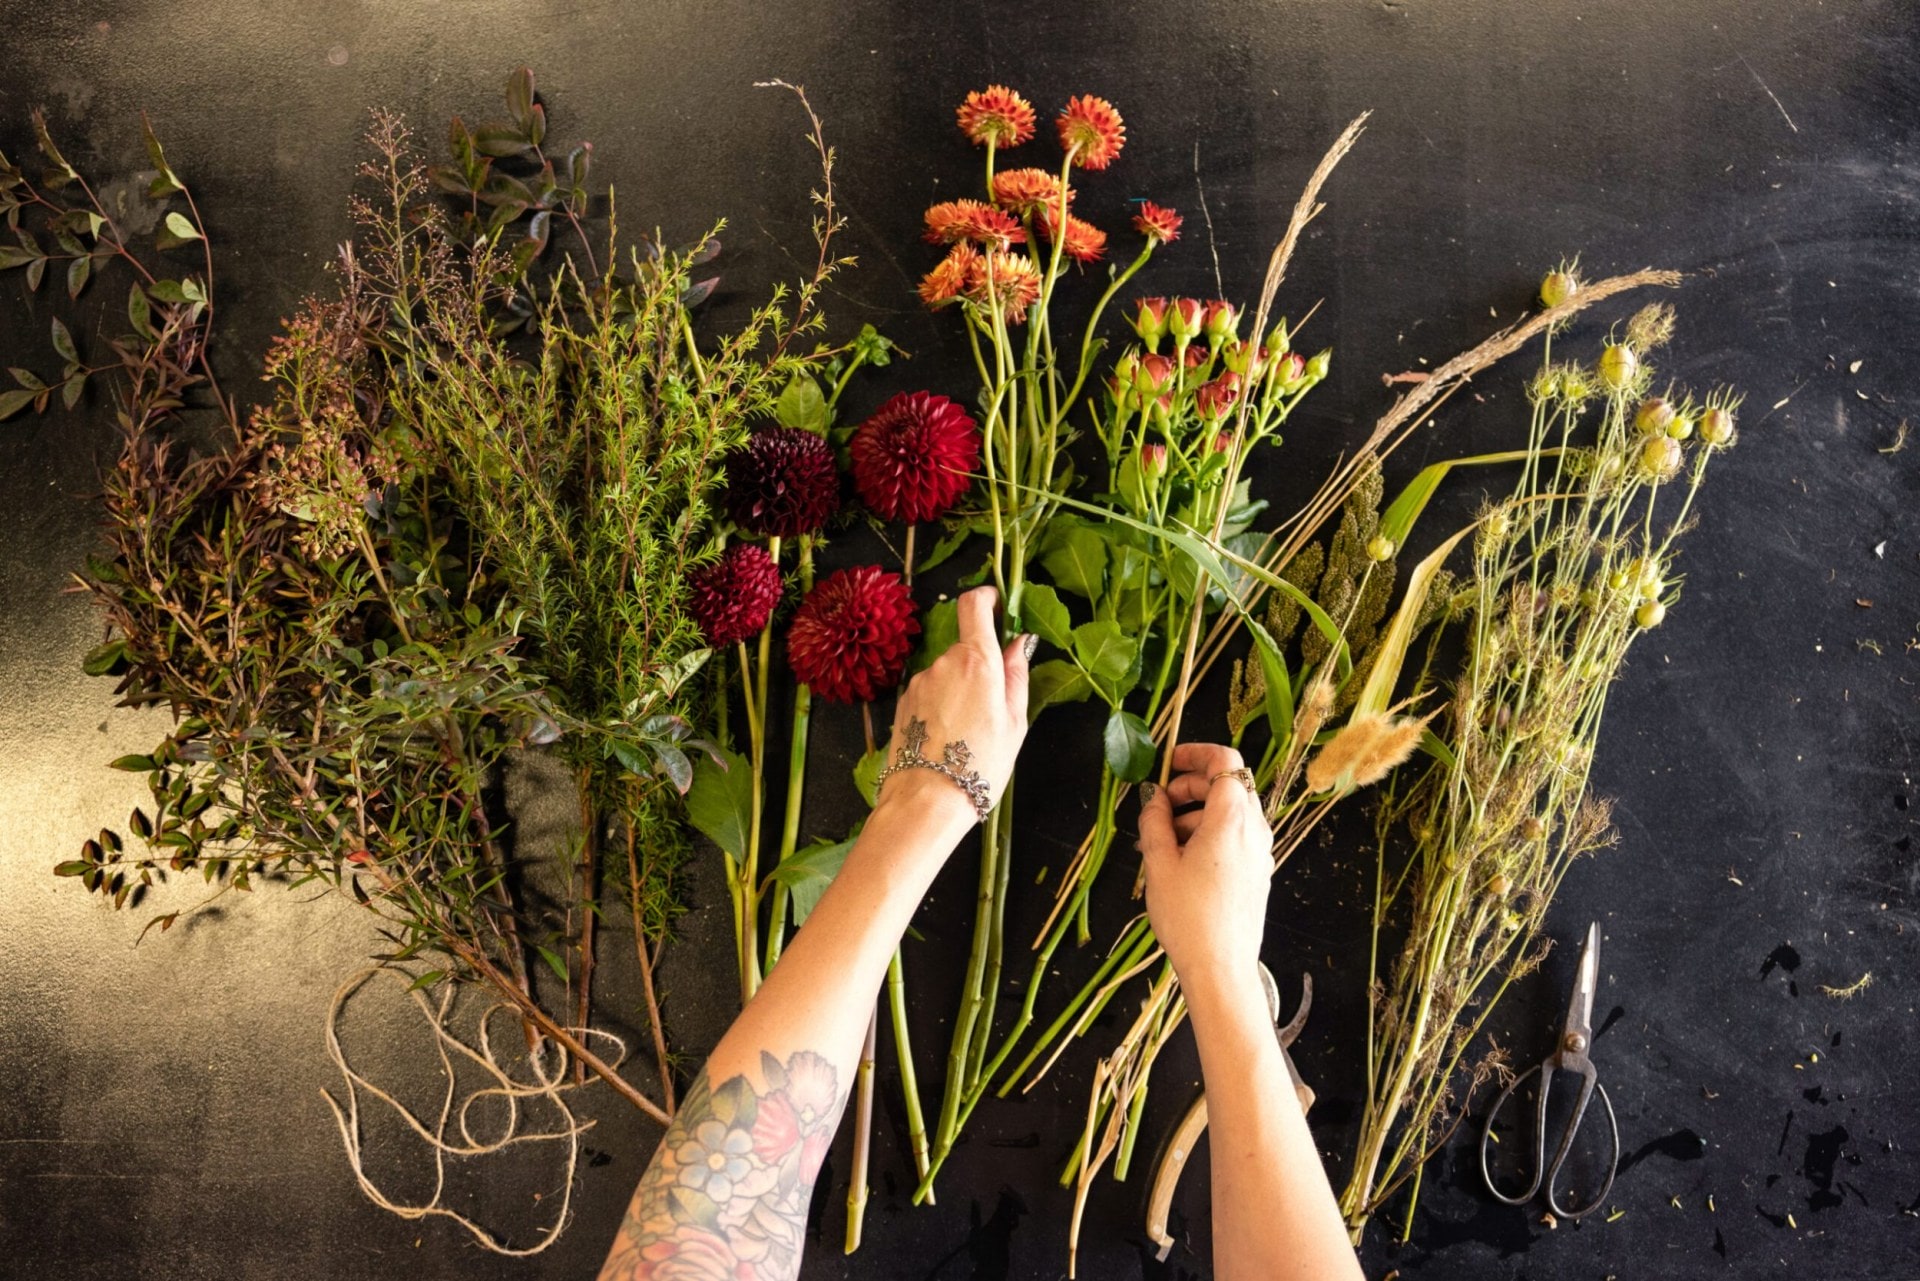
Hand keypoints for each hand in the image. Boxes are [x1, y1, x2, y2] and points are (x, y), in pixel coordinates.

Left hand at [876, 585, 1031, 830]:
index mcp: (977, 662)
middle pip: (965, 648)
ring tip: (969, 732)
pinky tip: (948, 738)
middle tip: (994, 706)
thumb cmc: (979, 766)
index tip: (996, 604)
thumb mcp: (1014, 723)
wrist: (927, 800)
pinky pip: (930, 692)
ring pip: (947, 673)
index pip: (974, 605)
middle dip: (981, 667)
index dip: (985, 598)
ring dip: (960, 690)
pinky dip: (941, 705)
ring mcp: (919, 682)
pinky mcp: (903, 702)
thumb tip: (1019, 643)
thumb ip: (1016, 676)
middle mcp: (944, 663)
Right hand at [1138, 743, 1272, 995]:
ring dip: (1197, 813)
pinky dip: (1210, 833)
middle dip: (1191, 786)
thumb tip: (1153, 798)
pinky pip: (1236, 836)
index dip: (1196, 754)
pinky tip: (1182, 860)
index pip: (1226, 761)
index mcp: (1231, 819)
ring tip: (1161, 841)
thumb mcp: (1159, 864)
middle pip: (1229, 784)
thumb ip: (1154, 822)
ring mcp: (1261, 851)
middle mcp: (1254, 829)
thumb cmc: (1188, 917)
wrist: (1221, 968)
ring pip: (1231, 812)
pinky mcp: (1259, 871)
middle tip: (1158, 807)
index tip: (1168, 763)